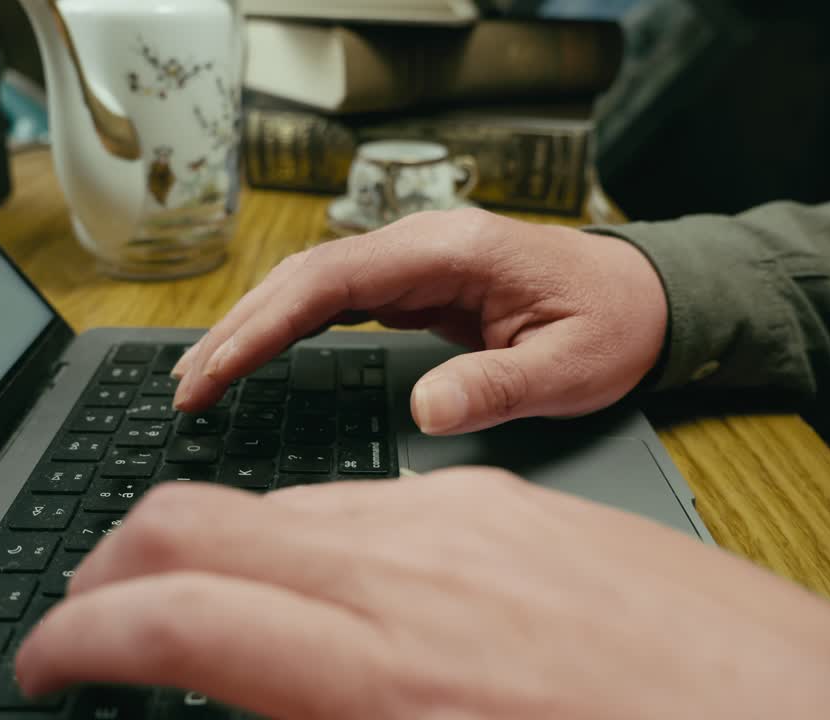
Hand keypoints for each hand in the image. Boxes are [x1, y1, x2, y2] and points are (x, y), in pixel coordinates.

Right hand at [15, 471, 829, 718]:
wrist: (813, 719)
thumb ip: (326, 715)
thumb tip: (252, 694)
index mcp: (384, 672)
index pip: (170, 616)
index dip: (76, 634)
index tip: (42, 658)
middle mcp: (406, 570)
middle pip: (196, 524)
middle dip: (113, 568)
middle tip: (88, 621)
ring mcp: (458, 518)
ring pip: (278, 507)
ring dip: (212, 551)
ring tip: (195, 606)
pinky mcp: (506, 501)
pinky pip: (365, 506)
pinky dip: (308, 543)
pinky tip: (324, 587)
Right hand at [170, 209, 668, 433]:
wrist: (643, 298)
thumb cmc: (611, 325)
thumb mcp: (570, 368)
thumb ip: (498, 387)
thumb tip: (426, 412)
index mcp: (452, 251)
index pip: (332, 280)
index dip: (264, 325)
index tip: (216, 369)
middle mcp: (422, 244)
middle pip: (304, 276)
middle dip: (238, 328)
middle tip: (186, 388)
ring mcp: (415, 260)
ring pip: (310, 284)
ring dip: (253, 326)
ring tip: (202, 376)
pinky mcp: (416, 282)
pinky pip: (335, 300)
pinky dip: (287, 327)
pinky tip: (257, 355)